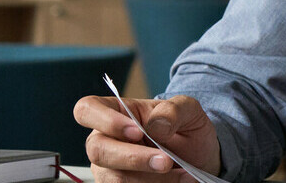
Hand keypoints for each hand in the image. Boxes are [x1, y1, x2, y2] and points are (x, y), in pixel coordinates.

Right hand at [73, 95, 220, 182]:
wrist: (198, 156)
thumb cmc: (186, 129)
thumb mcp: (189, 110)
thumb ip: (173, 110)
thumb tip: (156, 125)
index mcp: (116, 112)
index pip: (87, 109)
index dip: (106, 121)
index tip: (137, 131)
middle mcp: (105, 140)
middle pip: (98, 150)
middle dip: (134, 158)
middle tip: (166, 161)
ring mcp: (108, 167)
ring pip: (114, 177)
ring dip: (150, 178)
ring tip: (181, 172)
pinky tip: (177, 180)